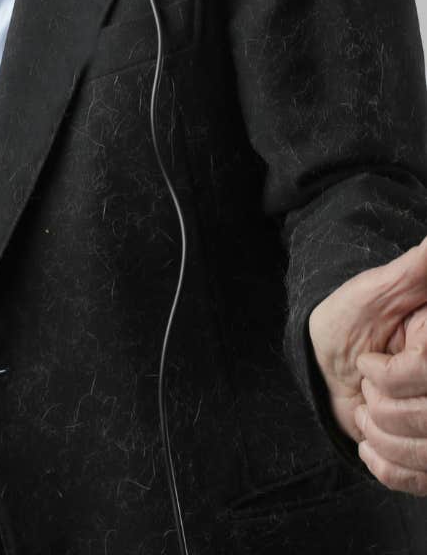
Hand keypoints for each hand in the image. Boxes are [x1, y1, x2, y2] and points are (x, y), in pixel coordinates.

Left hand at [308, 235, 426, 495]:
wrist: (331, 357)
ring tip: (369, 414)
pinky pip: (424, 481)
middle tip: (365, 390)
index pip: (425, 375)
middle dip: (384, 409)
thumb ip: (418, 268)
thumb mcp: (380, 288)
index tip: (367, 360)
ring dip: (383, 440)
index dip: (388, 374)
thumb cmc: (352, 316)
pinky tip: (372, 445)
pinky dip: (390, 470)